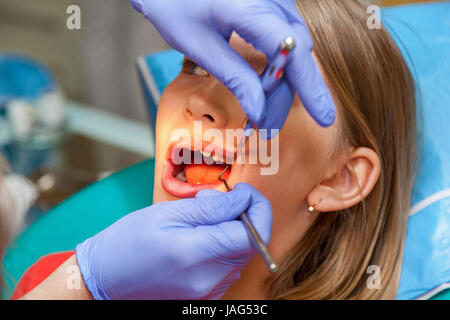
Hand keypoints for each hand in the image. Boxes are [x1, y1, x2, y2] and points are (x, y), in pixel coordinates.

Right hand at [75, 183, 272, 299]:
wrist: (105, 279)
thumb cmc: (128, 242)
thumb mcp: (168, 213)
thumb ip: (211, 207)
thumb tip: (243, 200)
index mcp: (197, 254)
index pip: (253, 233)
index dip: (257, 208)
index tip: (244, 193)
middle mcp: (209, 279)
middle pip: (249, 243)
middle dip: (241, 215)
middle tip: (211, 200)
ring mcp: (209, 291)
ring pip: (240, 254)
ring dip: (230, 229)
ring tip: (198, 218)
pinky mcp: (206, 295)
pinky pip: (227, 266)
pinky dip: (222, 246)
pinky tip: (199, 237)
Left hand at [130, 0, 335, 137]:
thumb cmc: (172, 5)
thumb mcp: (200, 45)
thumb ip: (234, 77)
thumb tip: (260, 112)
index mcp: (251, 6)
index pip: (293, 51)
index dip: (310, 88)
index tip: (323, 118)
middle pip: (296, 51)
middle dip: (288, 93)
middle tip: (269, 126)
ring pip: (294, 44)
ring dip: (286, 80)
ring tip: (267, 111)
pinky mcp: (269, 1)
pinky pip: (285, 34)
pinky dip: (280, 63)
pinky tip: (269, 84)